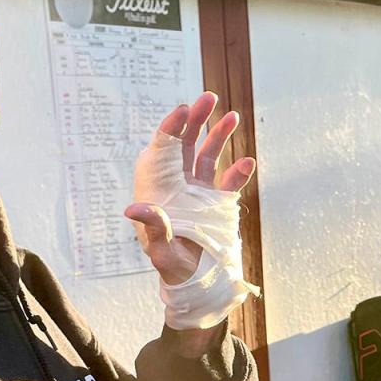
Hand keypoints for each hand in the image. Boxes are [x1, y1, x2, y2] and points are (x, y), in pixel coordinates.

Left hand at [124, 92, 255, 286]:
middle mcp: (178, 184)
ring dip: (219, 135)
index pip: (162, 151)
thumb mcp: (160, 250)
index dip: (171, 128)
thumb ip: (153, 227)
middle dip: (195, 120)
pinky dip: (238, 171)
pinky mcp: (217, 201)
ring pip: (207, 155)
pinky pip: (228, 181)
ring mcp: (198, 190)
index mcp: (159, 190)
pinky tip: (246, 161)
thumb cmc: (172, 266)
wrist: (197, 282)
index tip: (182, 110)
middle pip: (185, 144)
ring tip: (231, 116)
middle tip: (208, 98)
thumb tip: (134, 208)